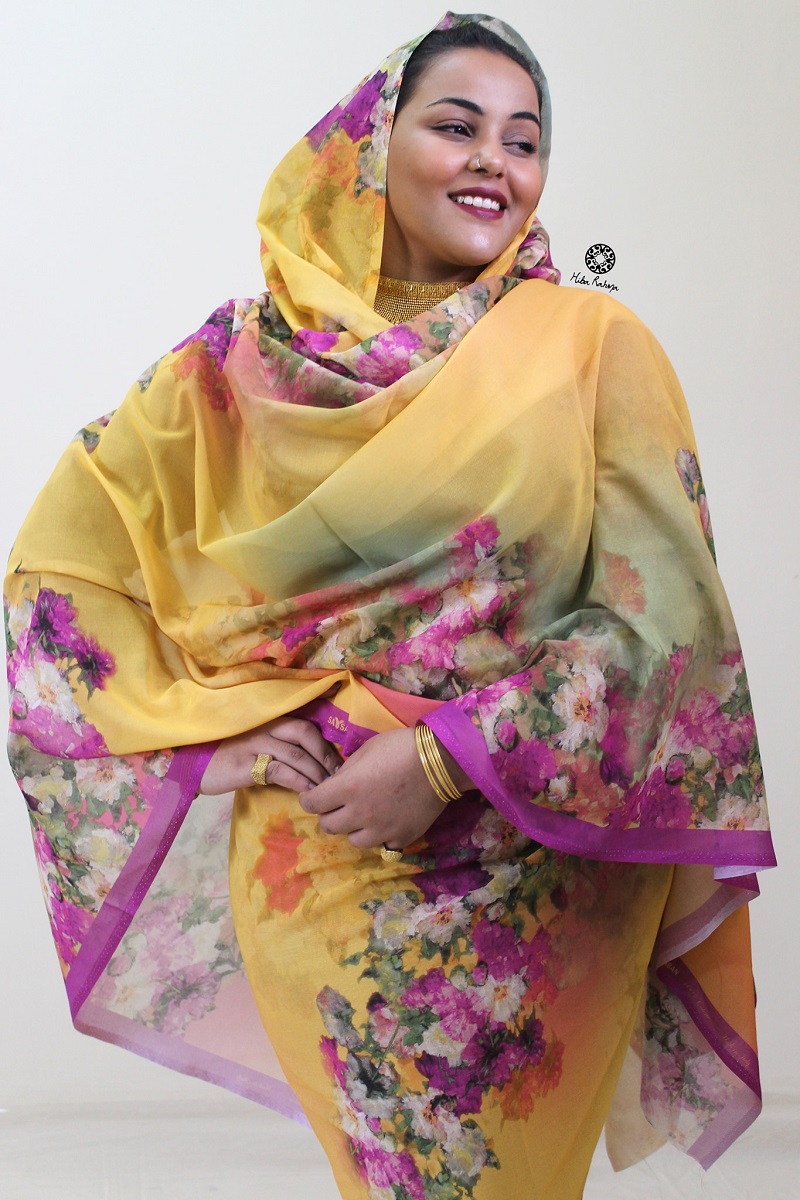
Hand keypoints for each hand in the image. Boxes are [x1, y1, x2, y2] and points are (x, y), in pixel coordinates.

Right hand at [200, 717, 341, 794]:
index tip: (339, 760)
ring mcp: (254, 744)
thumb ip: (275, 746)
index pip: (305, 724)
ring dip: (317, 772)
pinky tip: (308, 792)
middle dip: (326, 755)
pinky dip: (299, 781)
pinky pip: (281, 770)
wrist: (188, 763)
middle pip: (305, 734)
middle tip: (338, 776)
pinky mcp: (246, 764)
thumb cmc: (222, 754)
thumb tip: (308, 762)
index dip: (325, 741)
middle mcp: (264, 727)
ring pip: (296, 754)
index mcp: (267, 720)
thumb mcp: (251, 744)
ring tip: (327, 789)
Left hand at [299, 727, 467, 849]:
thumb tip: (337, 783)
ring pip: (353, 840)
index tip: (313, 796)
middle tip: (337, 804)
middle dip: (328, 814)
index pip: (312, 803)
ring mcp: (381, 831)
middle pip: (328, 826)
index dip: (309, 799)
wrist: (442, 762)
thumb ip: (347, 770)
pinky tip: (387, 822)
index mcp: (347, 789)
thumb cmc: (402, 747)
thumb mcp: (367, 749)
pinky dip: (380, 836)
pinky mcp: (401, 838)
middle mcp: (360, 814)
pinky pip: (382, 845)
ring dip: (352, 828)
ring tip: (363, 816)